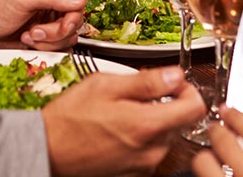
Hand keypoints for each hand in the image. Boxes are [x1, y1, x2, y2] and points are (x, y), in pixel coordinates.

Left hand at [0, 0, 84, 50]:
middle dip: (55, 32)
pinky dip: (45, 49)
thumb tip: (77, 0)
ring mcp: (49, 23)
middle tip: (35, 31)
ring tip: (28, 36)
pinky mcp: (45, 40)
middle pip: (75, 22)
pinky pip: (59, 49)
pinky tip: (29, 43)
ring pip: (68, 38)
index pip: (78, 2)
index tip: (61, 24)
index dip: (72, 17)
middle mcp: (53, 5)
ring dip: (47, 42)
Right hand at [43, 66, 204, 176]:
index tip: (174, 84)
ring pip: (165, 135)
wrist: (46, 150)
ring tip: (123, 112)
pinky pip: (150, 150)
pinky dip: (142, 137)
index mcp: (147, 125)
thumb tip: (176, 75)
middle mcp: (150, 150)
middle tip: (137, 94)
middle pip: (179, 121)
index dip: (187, 90)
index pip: (195, 108)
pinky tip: (118, 129)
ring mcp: (143, 166)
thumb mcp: (105, 85)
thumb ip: (146, 81)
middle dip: (165, 103)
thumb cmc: (70, 118)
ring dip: (152, 121)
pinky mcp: (134, 174)